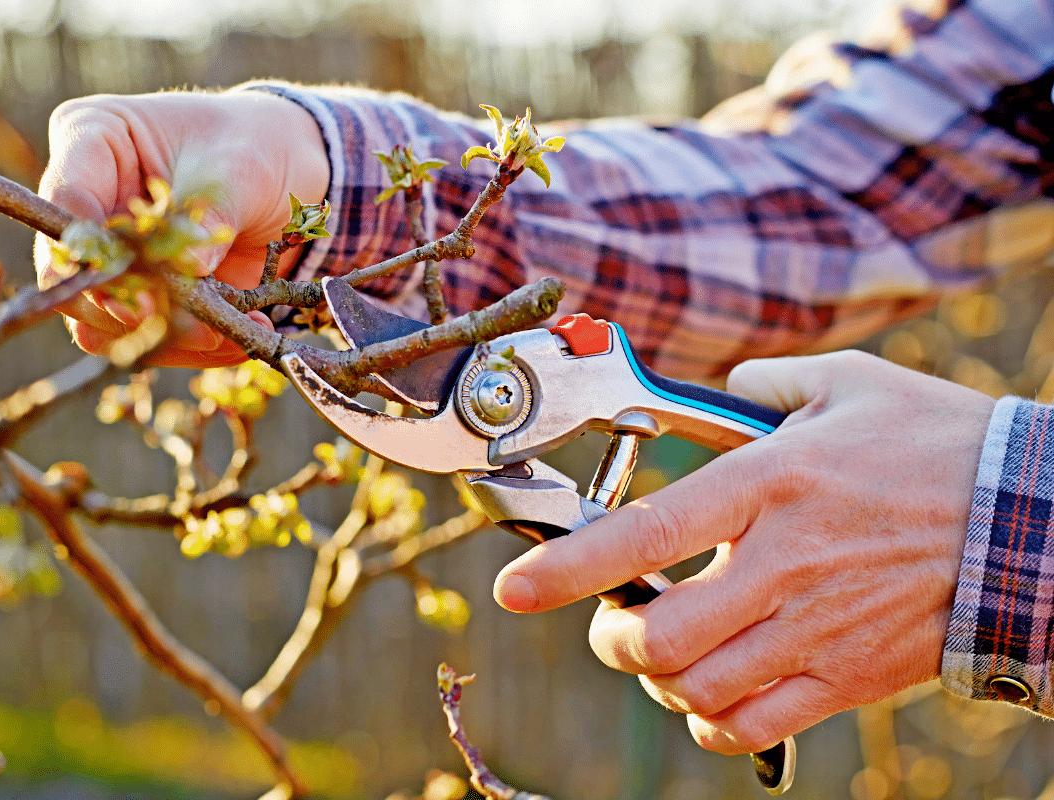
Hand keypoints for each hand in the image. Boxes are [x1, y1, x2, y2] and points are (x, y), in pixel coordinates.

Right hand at [34, 90, 329, 366]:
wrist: (287, 177)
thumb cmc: (255, 147)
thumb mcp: (242, 169)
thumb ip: (210, 213)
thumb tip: (190, 267)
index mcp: (92, 139)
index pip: (65, 202)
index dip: (91, 256)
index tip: (133, 293)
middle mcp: (87, 204)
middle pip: (70, 278)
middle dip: (133, 312)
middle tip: (196, 326)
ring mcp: (109, 257)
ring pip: (100, 322)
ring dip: (163, 340)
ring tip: (226, 335)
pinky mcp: (140, 297)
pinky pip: (143, 340)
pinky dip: (189, 349)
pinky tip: (236, 338)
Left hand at [493, 350, 994, 753]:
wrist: (1031, 518)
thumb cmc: (936, 444)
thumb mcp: (848, 384)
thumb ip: (765, 386)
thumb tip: (721, 394)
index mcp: (770, 485)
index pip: (648, 534)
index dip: (569, 565)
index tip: (516, 586)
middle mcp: (782, 564)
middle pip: (661, 637)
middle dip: (613, 639)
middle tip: (613, 622)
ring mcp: (815, 629)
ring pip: (699, 690)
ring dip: (659, 681)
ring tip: (662, 655)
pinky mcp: (847, 675)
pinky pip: (756, 726)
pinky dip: (713, 724)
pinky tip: (710, 696)